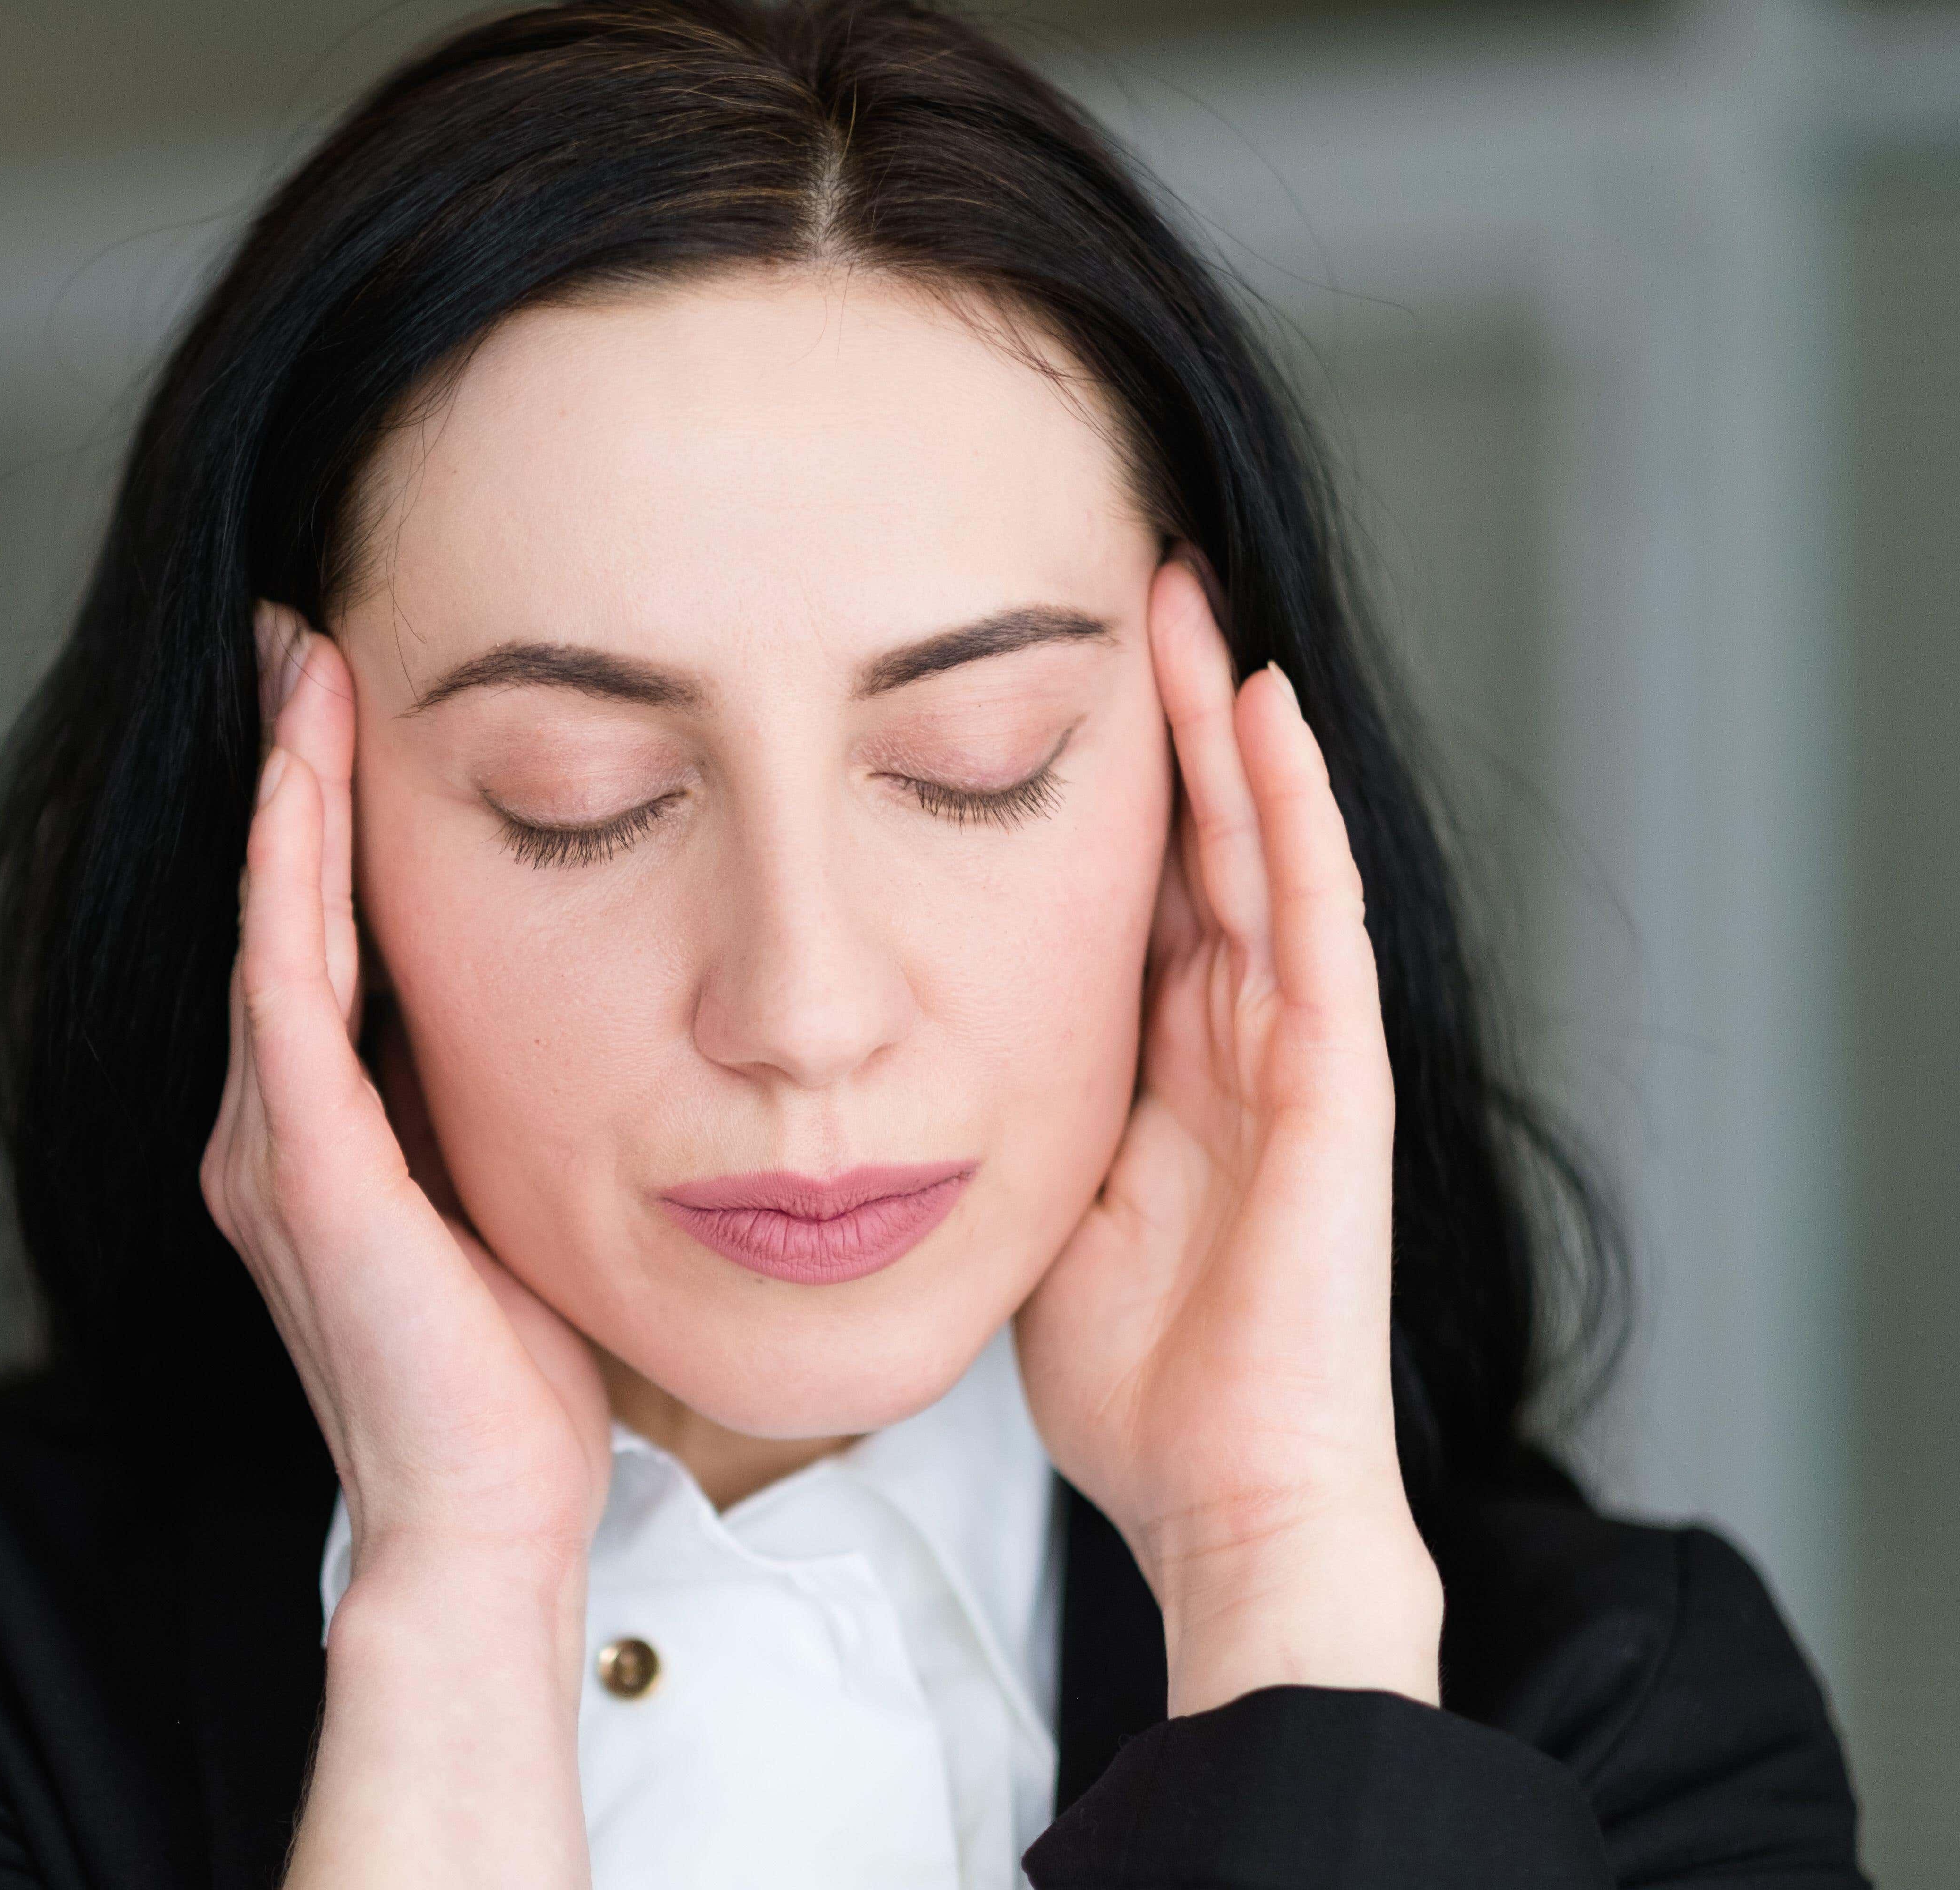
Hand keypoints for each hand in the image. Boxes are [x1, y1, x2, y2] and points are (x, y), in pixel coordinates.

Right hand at [202, 604, 611, 1581]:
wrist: (485, 1519)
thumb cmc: (511, 1376)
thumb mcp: (500, 1195)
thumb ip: (480, 1102)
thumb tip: (537, 996)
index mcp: (312, 1135)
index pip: (310, 939)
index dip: (313, 816)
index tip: (335, 702)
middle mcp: (266, 1129)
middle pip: (274, 908)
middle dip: (284, 769)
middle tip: (295, 638)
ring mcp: (271, 1148)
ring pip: (271, 927)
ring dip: (286, 793)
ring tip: (300, 668)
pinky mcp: (305, 1172)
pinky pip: (287, 995)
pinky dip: (292, 882)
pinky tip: (305, 786)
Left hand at [1015, 558, 1438, 1717]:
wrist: (1220, 1494)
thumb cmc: (1135, 1384)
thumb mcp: (1046, 1214)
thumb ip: (1019, 1126)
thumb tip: (926, 1072)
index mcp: (1169, 1073)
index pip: (1140, 896)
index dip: (1107, 793)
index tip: (1045, 687)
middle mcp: (1239, 1042)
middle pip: (1205, 846)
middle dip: (1170, 723)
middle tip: (1130, 593)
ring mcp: (1296, 1053)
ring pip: (1263, 850)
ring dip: (1226, 728)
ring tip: (1189, 607)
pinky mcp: (1335, 1079)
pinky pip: (1313, 917)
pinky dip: (1292, 811)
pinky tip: (1262, 713)